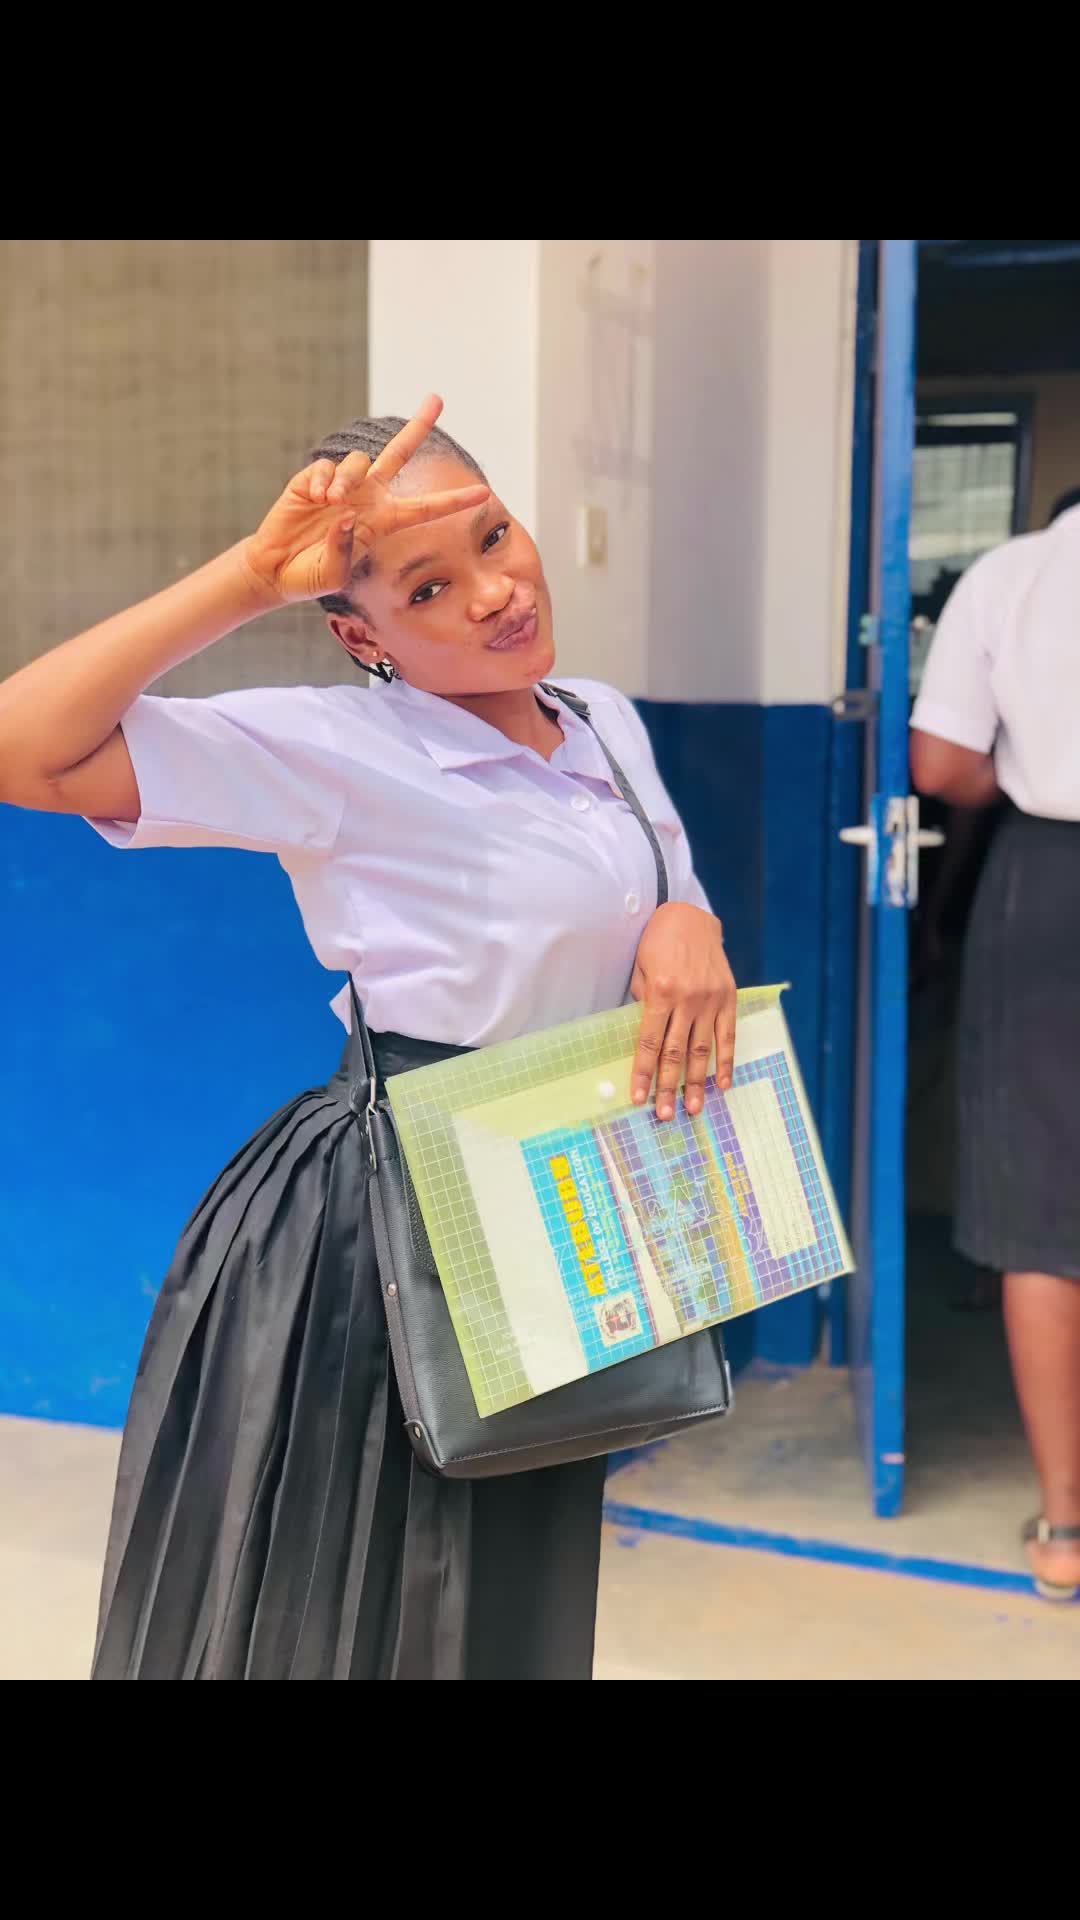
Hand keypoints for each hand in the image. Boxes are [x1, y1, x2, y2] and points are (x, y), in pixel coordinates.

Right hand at [240, 396, 488, 606]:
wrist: (276, 571)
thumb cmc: (311, 577)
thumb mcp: (336, 574)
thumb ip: (346, 547)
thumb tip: (347, 513)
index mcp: (383, 520)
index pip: (425, 508)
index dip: (453, 501)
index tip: (483, 493)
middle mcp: (368, 497)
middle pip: (399, 453)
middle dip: (419, 426)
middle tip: (438, 398)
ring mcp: (342, 485)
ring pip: (358, 463)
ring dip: (347, 479)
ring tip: (330, 503)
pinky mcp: (312, 479)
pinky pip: (325, 467)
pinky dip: (321, 481)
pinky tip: (313, 499)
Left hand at [630, 903, 736, 1120]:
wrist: (691, 917)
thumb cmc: (658, 942)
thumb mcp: (640, 968)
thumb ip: (643, 1002)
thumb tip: (646, 1037)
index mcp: (662, 992)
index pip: (650, 1042)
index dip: (644, 1073)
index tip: (639, 1098)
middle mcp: (688, 999)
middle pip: (676, 1053)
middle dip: (669, 1087)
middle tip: (666, 1115)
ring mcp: (711, 1000)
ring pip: (702, 1049)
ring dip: (697, 1082)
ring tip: (692, 1108)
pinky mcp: (728, 998)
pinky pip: (728, 1036)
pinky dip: (726, 1061)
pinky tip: (723, 1084)